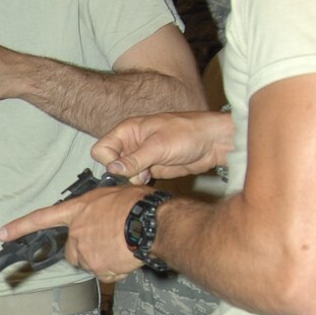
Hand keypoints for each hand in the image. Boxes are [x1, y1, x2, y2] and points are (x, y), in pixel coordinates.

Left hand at [0, 186, 142, 281]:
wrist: (152, 223)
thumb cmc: (137, 205)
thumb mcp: (112, 195)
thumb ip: (97, 208)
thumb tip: (100, 215)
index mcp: (77, 210)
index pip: (41, 218)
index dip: (20, 227)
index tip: (2, 234)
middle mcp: (77, 232)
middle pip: (71, 251)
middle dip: (84, 250)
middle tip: (106, 242)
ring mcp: (86, 252)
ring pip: (88, 263)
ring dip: (101, 260)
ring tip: (121, 246)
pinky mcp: (98, 268)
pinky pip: (105, 274)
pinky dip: (114, 269)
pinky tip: (126, 256)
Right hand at [93, 109, 233, 182]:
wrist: (213, 143)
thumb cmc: (188, 132)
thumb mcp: (158, 146)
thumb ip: (134, 159)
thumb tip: (112, 170)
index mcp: (128, 131)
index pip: (102, 149)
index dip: (109, 160)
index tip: (124, 167)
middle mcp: (131, 144)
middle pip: (111, 164)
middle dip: (122, 173)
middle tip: (139, 172)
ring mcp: (141, 157)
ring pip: (124, 175)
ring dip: (132, 180)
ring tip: (148, 175)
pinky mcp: (151, 169)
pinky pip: (137, 180)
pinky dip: (140, 184)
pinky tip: (152, 179)